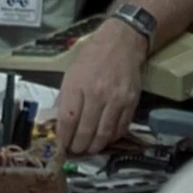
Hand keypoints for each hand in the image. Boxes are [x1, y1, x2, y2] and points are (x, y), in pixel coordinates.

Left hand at [55, 21, 146, 154]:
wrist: (122, 41)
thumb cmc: (92, 54)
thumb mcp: (71, 71)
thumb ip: (66, 97)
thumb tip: (61, 122)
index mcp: (77, 84)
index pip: (67, 120)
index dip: (63, 138)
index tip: (61, 145)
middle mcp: (97, 93)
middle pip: (86, 131)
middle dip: (78, 146)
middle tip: (75, 150)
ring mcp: (116, 99)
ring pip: (104, 134)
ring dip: (94, 146)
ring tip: (89, 149)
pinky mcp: (131, 102)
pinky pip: (121, 128)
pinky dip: (111, 138)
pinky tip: (105, 138)